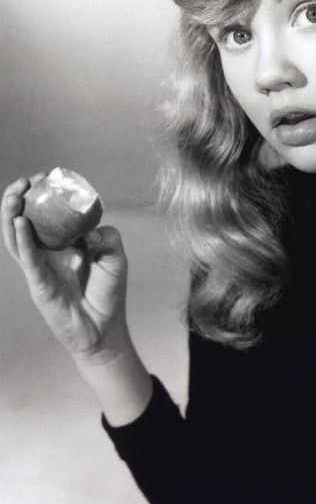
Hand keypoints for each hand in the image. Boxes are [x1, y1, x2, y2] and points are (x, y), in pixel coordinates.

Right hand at [2, 175, 128, 359]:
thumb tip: (89, 233)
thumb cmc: (108, 290)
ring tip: (13, 196)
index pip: (46, 212)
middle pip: (24, 220)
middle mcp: (47, 251)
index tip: (44, 176)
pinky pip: (27, 258)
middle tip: (24, 182)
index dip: (42, 193)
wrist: (104, 327)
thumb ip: (108, 237)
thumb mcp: (116, 256)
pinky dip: (22, 240)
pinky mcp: (38, 283)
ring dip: (11, 215)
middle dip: (19, 199)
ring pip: (17, 237)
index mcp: (64, 241)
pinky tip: (20, 222)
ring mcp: (40, 266)